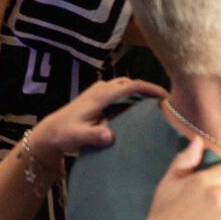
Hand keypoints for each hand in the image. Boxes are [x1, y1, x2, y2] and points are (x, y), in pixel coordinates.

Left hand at [31, 78, 163, 158]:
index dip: (150, 89)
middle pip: (131, 82)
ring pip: (126, 86)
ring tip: (158, 104)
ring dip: (141, 91)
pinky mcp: (99, 96)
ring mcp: (100, 91)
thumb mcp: (79, 136)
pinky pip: (121, 91)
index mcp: (101, 95)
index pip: (131, 86)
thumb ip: (94, 135)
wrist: (52, 131)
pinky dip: (133, 95)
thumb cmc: (65, 133)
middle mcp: (102, 88)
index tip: (167, 96)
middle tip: (168, 101)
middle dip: (149, 88)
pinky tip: (140, 108)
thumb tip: (110, 135)